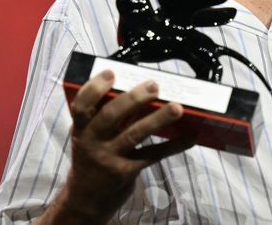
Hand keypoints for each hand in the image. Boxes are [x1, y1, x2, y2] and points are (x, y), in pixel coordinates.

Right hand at [40, 70, 194, 224]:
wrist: (86, 199)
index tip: (111, 73)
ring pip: (135, 134)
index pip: (82, 105)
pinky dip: (173, 146)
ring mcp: (110, 157)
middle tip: (154, 85)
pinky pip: (152, 155)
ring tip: (177, 107)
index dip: (95, 87)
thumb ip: (104, 116)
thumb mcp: (88, 136)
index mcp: (82, 127)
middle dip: (133, 98)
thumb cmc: (92, 156)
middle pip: (111, 116)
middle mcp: (93, 141)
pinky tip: (189, 137)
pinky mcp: (126, 171)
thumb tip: (139, 89)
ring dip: (158, 119)